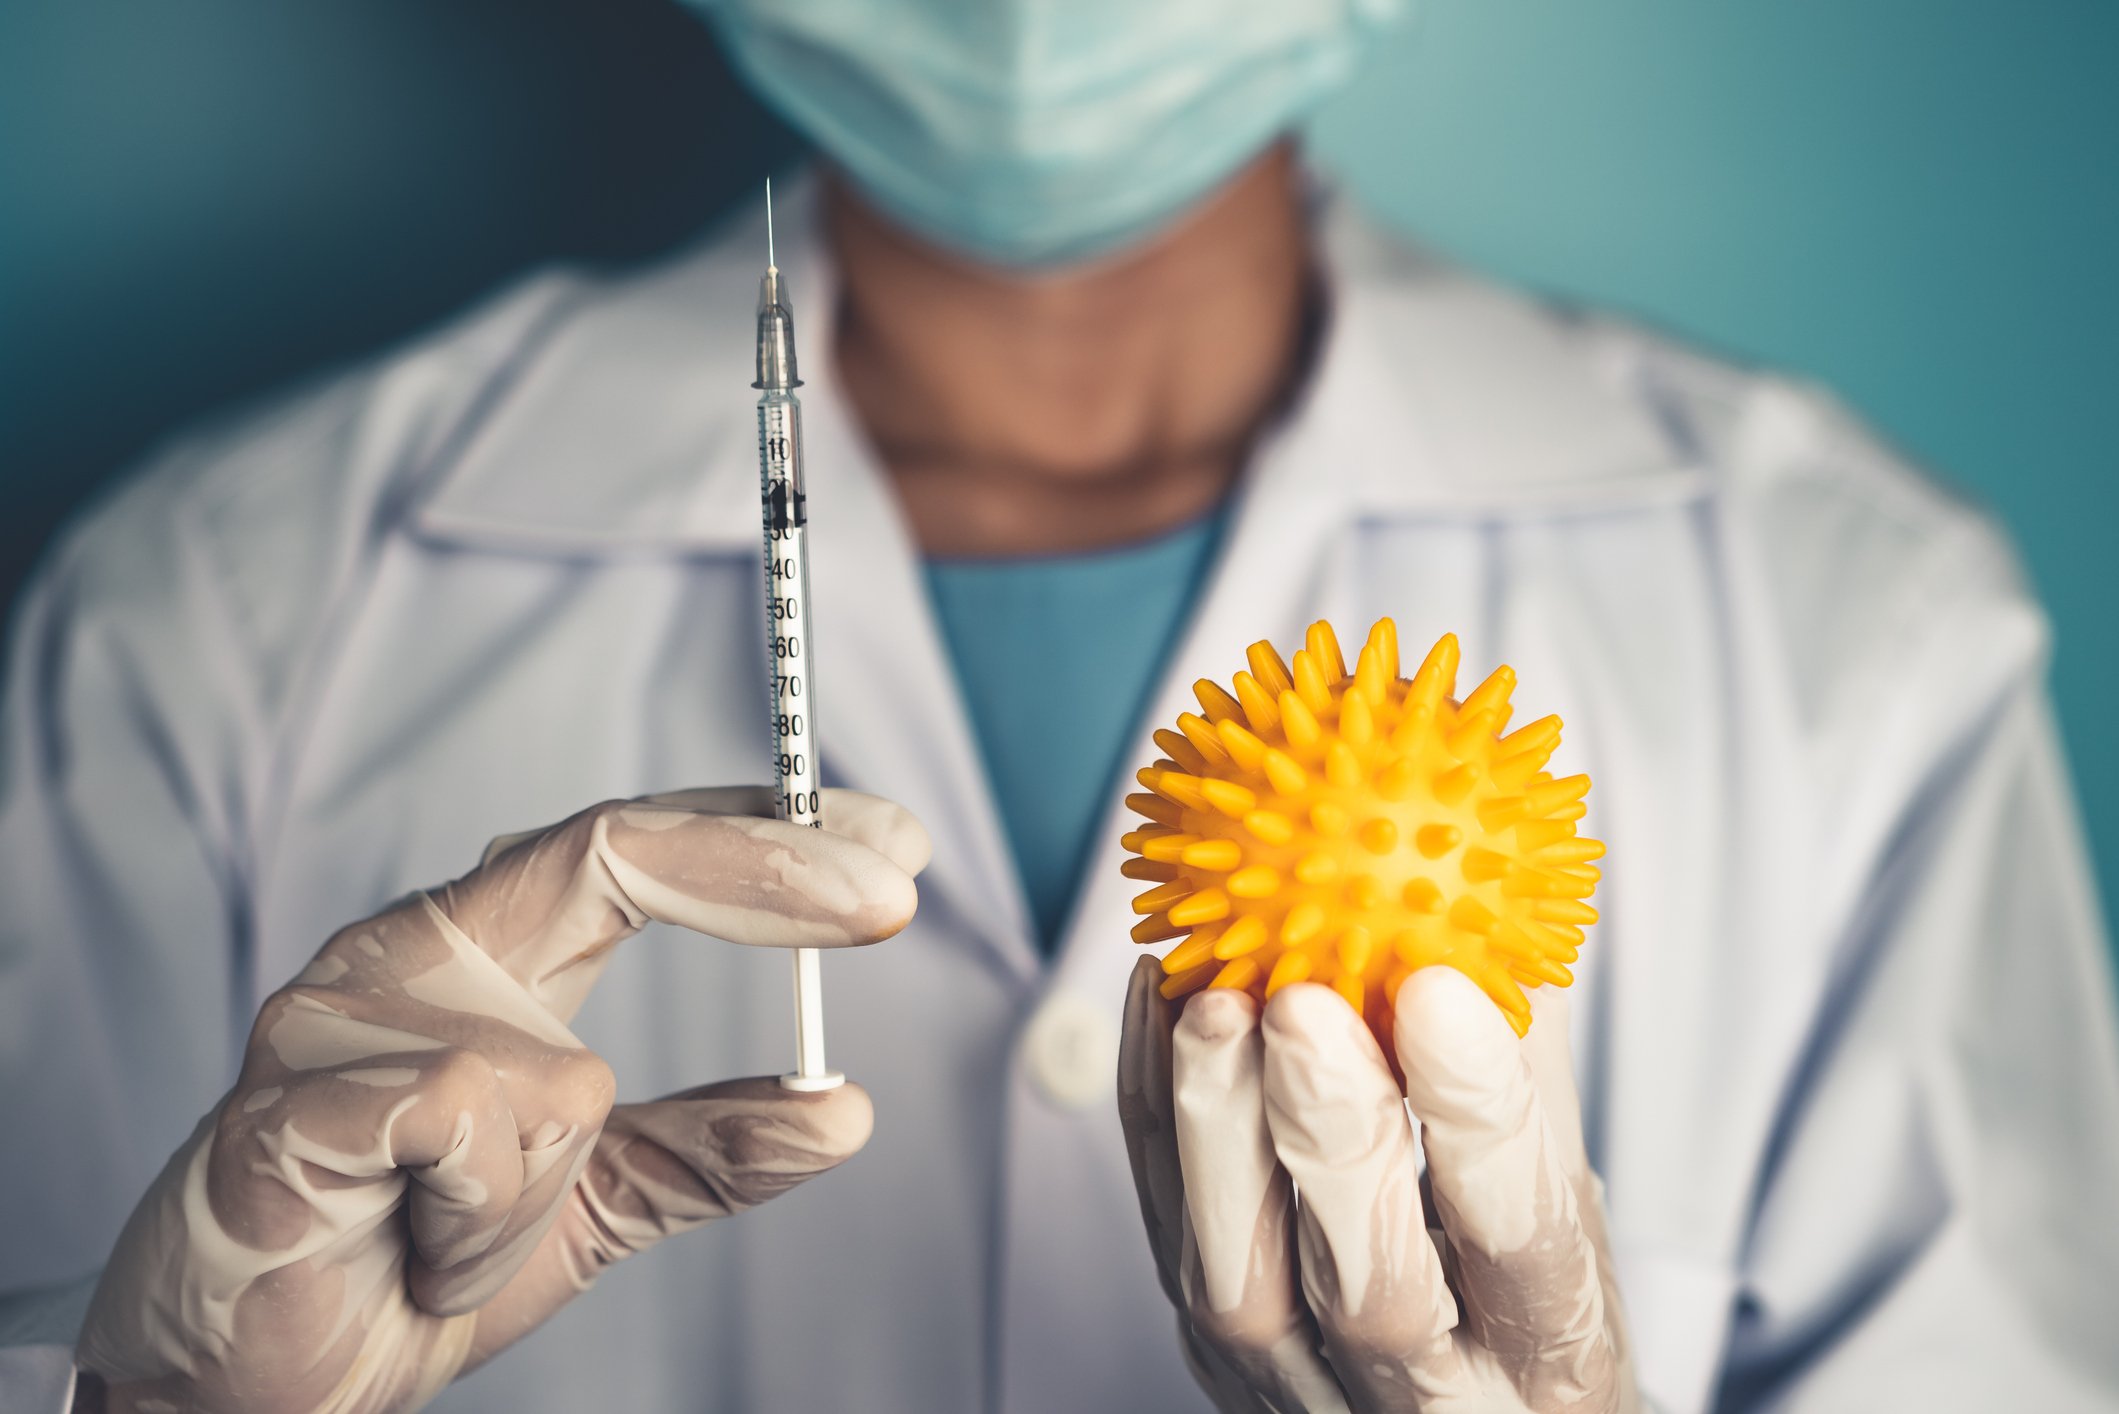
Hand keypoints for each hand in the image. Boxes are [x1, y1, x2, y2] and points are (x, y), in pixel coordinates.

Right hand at [75, 787, 927, 1412]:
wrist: (256, 1393)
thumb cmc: (404, 1265)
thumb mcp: (599, 1201)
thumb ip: (712, 1147)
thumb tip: (844, 1106)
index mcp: (483, 956)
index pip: (634, 846)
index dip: (762, 835)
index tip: (890, 847)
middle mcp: (411, 953)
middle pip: (610, 848)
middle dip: (765, 865)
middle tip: (884, 894)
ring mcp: (338, 1020)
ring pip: (558, 1070)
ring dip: (544, 1194)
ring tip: (454, 1244)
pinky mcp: (286, 1110)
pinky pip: (463, 1132)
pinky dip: (473, 1223)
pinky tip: (411, 1247)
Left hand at [1119, 958, 1634, 1412]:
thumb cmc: (1526, 1301)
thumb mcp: (1567, 1198)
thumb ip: (1528, 1073)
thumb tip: (1490, 908)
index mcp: (1555, 1355)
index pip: (1524, 1241)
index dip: (1479, 1115)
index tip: (1440, 990)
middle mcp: (1435, 1405)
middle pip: (1373, 1290)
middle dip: (1330, 1133)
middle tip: (1298, 1003)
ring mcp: (1314, 1396)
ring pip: (1244, 1288)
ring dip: (1217, 1130)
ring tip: (1210, 1003)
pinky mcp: (1220, 1371)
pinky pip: (1170, 1247)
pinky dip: (1158, 1123)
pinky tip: (1161, 1013)